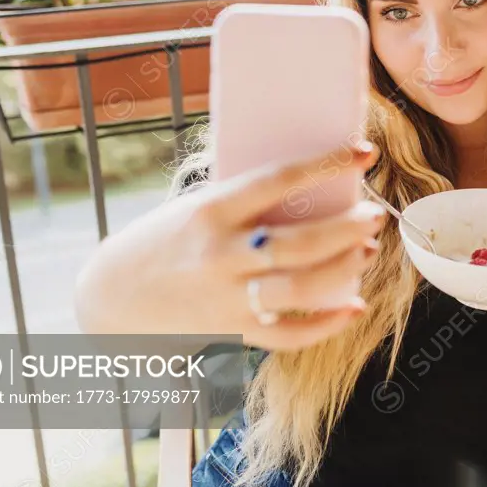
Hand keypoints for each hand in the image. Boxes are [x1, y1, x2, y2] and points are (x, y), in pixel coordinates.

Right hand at [75, 144, 384, 350]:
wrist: (112, 296)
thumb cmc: (164, 240)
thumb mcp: (196, 206)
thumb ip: (246, 200)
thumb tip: (313, 183)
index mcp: (212, 211)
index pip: (279, 180)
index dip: (326, 164)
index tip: (363, 151)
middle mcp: (221, 255)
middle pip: (300, 242)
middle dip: (347, 228)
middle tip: (375, 215)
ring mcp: (227, 297)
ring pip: (301, 288)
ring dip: (344, 269)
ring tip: (368, 250)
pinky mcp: (232, 332)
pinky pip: (289, 335)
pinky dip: (327, 324)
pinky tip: (354, 306)